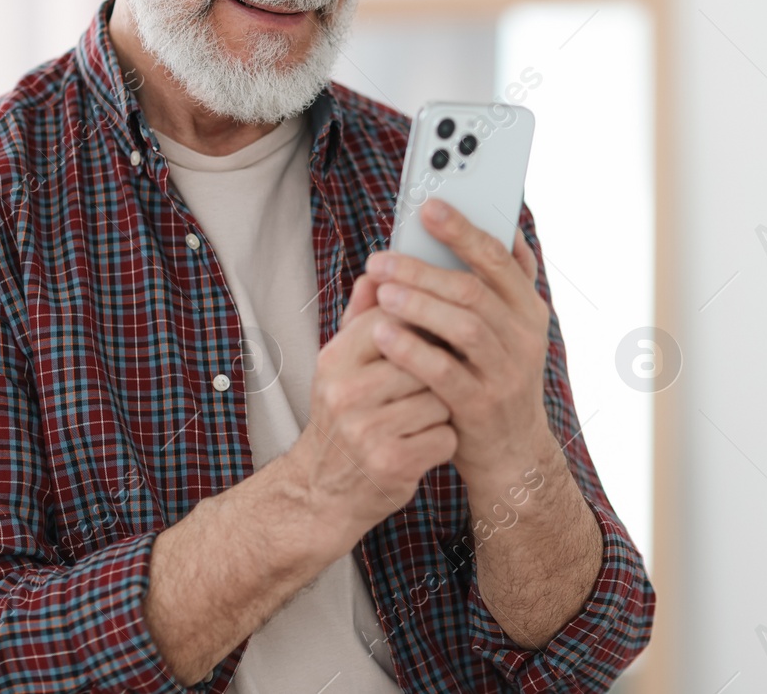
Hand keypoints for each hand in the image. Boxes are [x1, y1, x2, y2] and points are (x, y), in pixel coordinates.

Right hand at [282, 272, 458, 541]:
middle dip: (438, 370)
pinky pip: (445, 435)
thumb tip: (375, 272)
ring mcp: (367, 430)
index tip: (439, 333)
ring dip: (443, 408)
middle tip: (437, 382)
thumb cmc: (342, 422)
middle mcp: (346, 392)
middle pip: (424, 358)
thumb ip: (360, 319)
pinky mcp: (392, 463)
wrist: (321, 493)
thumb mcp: (339, 369)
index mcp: (335, 360)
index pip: (394, 319)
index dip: (425, 324)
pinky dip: (443, 441)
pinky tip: (423, 445)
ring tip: (423, 418)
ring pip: (440, 397)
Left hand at [364, 199, 553, 488]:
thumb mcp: (501, 329)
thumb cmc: (492, 377)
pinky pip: (444, 371)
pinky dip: (412, 349)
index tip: (428, 207)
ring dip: (418, 304)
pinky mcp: (482, 405)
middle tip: (381, 257)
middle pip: (474, 289)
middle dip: (424, 268)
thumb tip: (454, 230)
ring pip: (464, 325)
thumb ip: (483, 284)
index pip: (499, 257)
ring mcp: (507, 372)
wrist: (510, 452)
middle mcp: (524, 336)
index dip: (463, 229)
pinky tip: (382, 333)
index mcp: (527, 308)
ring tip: (382, 291)